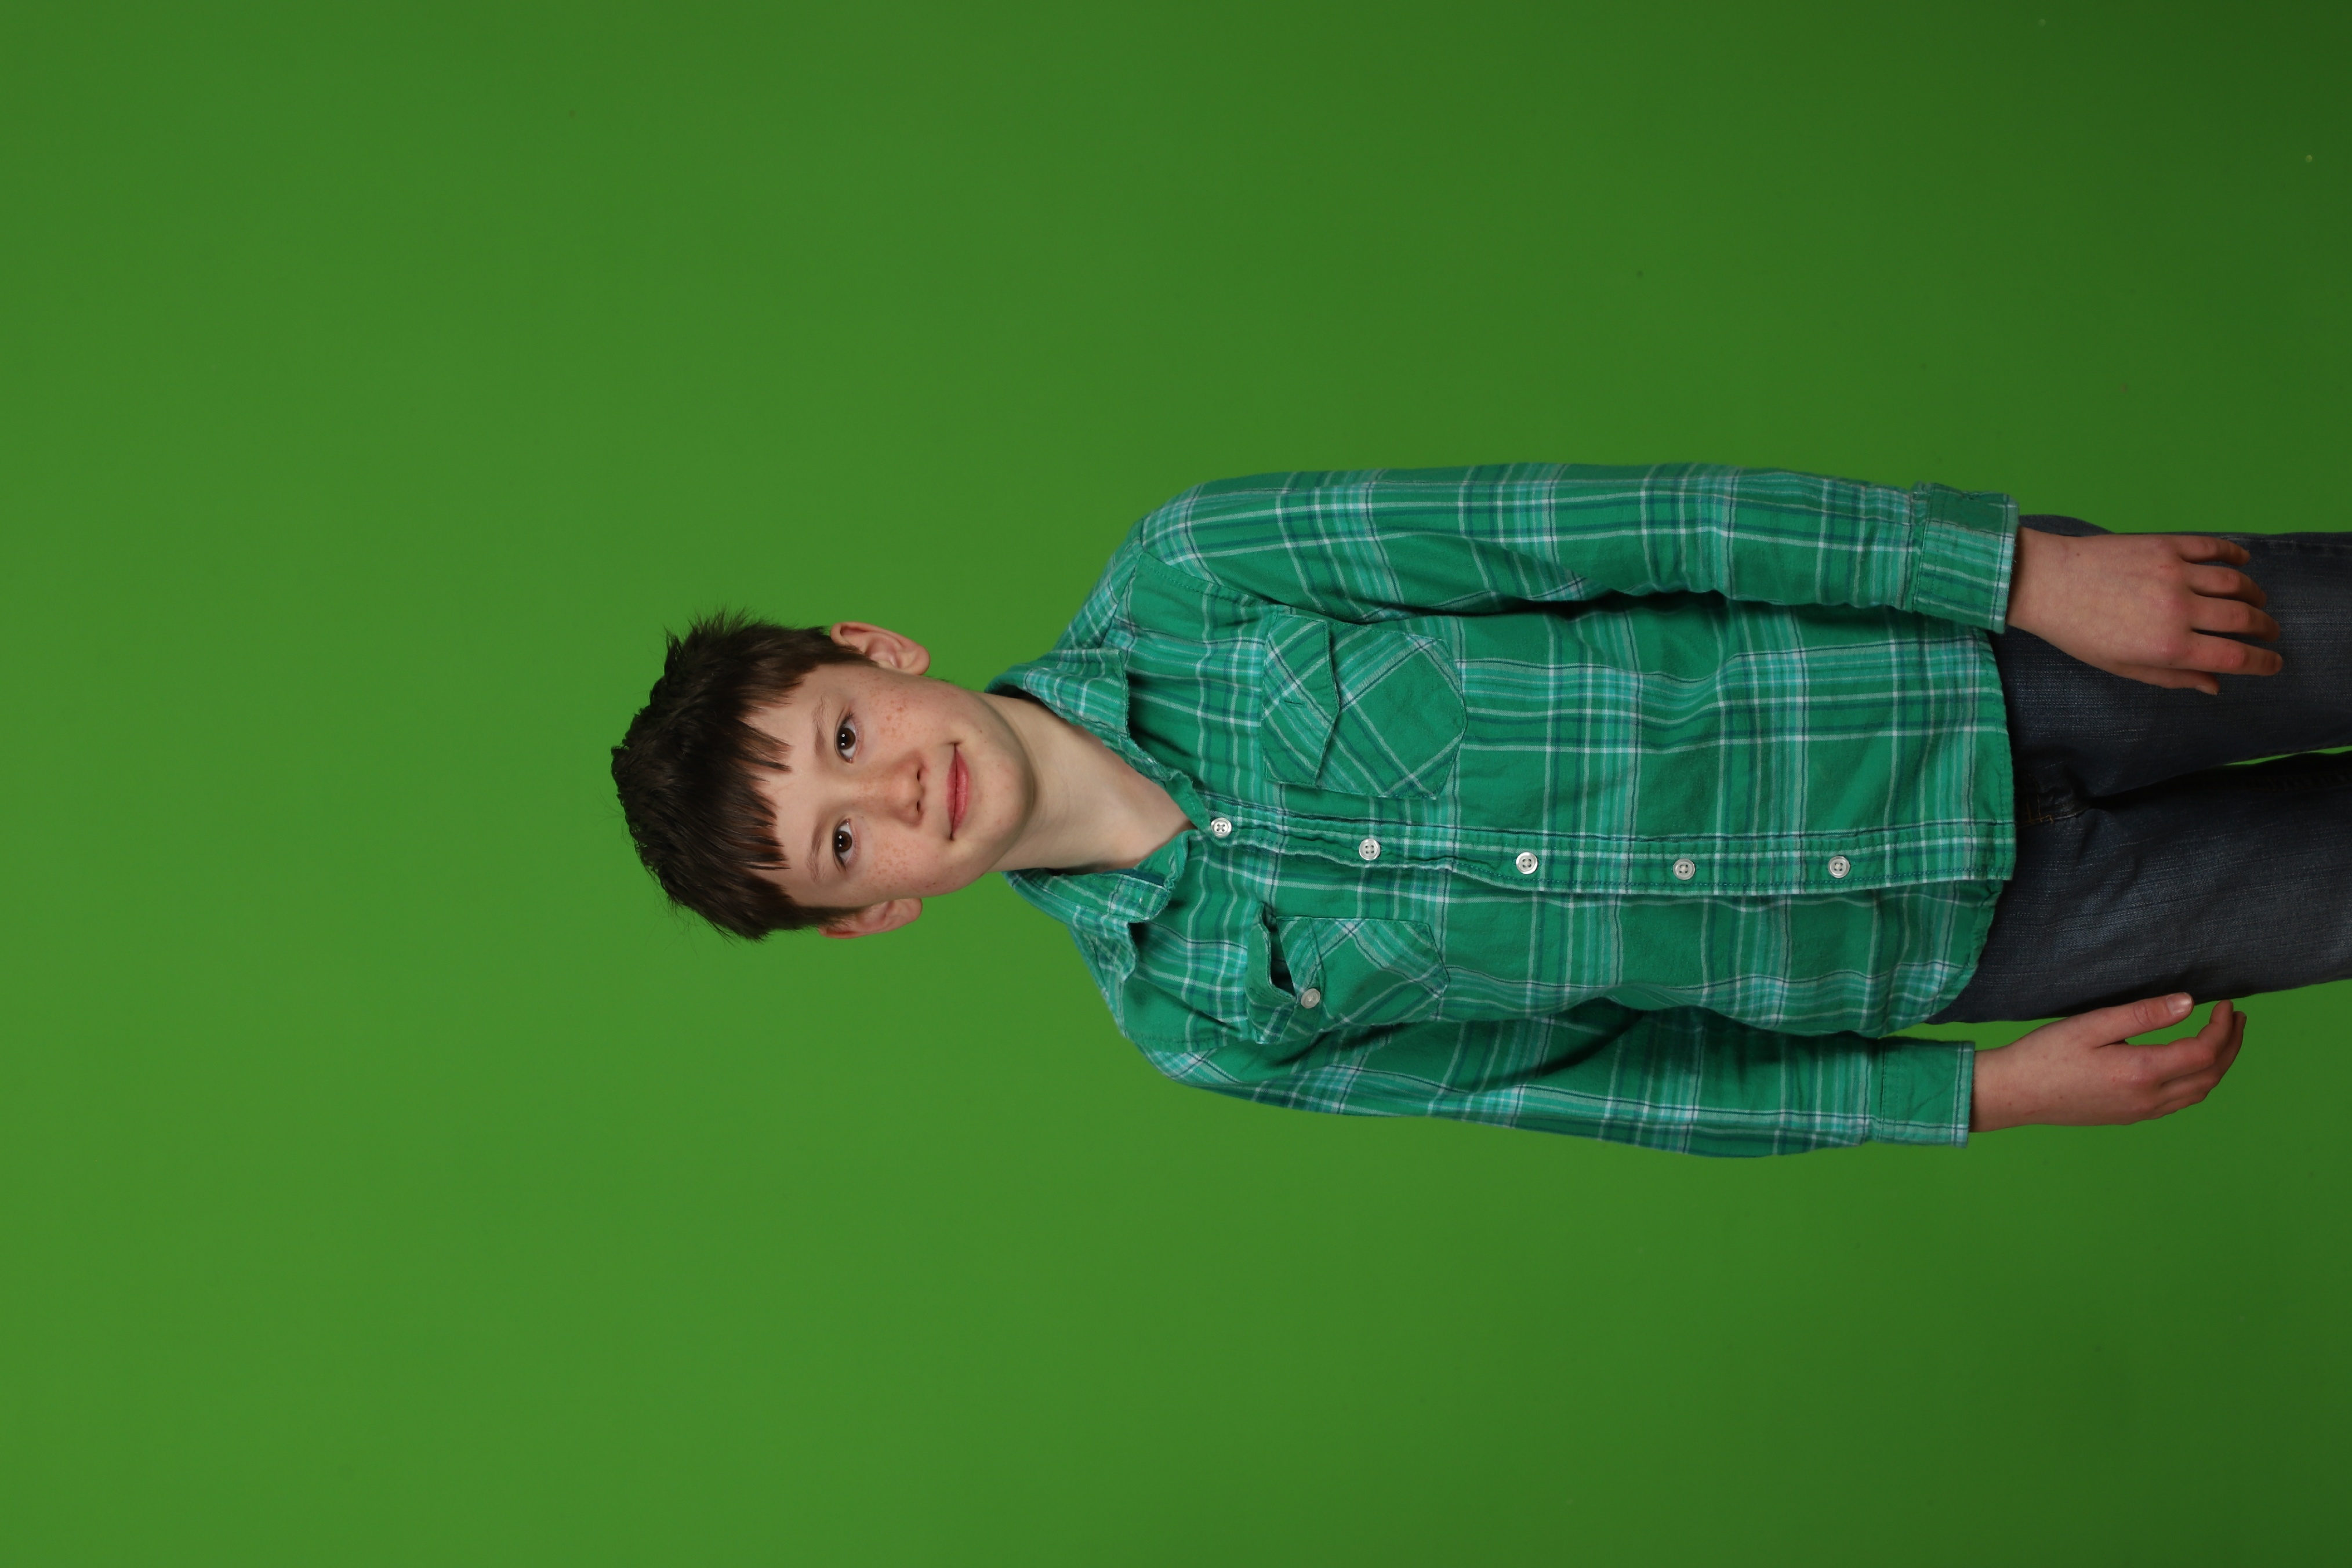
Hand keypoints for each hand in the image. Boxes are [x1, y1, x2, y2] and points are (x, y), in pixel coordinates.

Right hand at [1970, 995, 2244, 1131]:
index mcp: (2141, 1072)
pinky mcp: (2131, 1116)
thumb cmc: (2046, 1054)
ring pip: (2200, 1092)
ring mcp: (2141, 1112)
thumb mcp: (2092, 1025)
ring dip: (2219, 1065)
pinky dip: (2199, 1081)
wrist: (2015, 1094)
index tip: (2224, 1003)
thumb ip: (2143, 1014)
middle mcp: (2149, 1098)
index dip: (2221, 1026)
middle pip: (2211, 1074)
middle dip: (2230, 1044)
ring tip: (2222, 1038)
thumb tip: (2188, 1003)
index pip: (2204, 1051)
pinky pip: (2181, 1102)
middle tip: (2235, 1018)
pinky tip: (2191, 1064)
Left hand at [2006, 528, 2282, 693]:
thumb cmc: (2078, 631)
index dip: (2263, 663)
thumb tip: (2215, 685)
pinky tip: (2243, 565)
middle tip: (2269, 632)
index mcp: (2167, 646)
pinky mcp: (2165, 544)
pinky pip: (2214, 549)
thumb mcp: (2122, 666)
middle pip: (2244, 619)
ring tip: (2257, 602)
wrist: (2044, 582)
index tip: (2274, 663)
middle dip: (2265, 628)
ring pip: (2236, 583)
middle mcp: (2178, 609)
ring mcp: (2174, 573)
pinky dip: (2236, 557)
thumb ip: (2172, 677)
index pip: (2235, 657)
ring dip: (2255, 595)